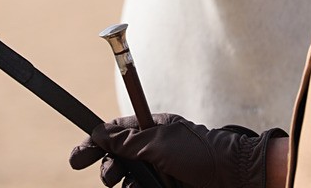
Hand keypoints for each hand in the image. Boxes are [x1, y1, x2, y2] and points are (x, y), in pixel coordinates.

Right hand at [69, 113, 287, 186]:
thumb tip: (98, 132)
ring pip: (128, 182)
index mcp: (150, 129)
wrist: (234, 179)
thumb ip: (127, 139)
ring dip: (126, 185)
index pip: (114, 132)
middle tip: (110, 178)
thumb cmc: (200, 154)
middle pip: (117, 160)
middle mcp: (153, 151)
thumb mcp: (159, 142)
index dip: (94, 143)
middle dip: (109, 169)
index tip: (76, 158)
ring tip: (136, 187)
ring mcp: (160, 173)